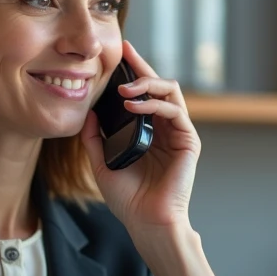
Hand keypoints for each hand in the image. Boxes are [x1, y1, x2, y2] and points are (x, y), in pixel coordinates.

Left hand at [80, 41, 200, 235]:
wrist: (146, 222)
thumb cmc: (128, 199)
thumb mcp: (101, 163)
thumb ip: (95, 138)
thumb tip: (88, 113)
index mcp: (147, 131)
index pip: (142, 94)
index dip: (133, 72)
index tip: (119, 54)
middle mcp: (165, 128)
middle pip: (158, 85)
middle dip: (142, 66)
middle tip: (125, 53)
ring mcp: (178, 133)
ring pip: (170, 91)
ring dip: (147, 84)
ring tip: (123, 89)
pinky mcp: (188, 141)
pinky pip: (175, 111)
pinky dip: (155, 104)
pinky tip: (134, 106)